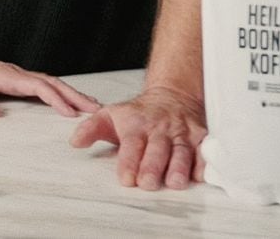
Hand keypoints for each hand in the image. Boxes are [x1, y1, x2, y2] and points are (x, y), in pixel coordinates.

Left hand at [0, 54, 101, 117]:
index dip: (55, 98)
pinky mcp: (13, 80)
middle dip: (73, 95)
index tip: (71, 112)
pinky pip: (41, 85)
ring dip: (70, 93)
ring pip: (48, 82)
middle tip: (96, 108)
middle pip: (50, 81)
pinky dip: (57, 92)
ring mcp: (15, 76)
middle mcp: (14, 73)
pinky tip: (66, 102)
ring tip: (90, 106)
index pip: (36, 86)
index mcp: (4, 75)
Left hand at [67, 84, 206, 190]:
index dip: (129, 161)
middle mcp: (160, 128)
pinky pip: (205, 150)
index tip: (126, 177)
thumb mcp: (110, 114)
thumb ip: (91, 129)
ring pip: (182, 150)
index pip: (132, 143)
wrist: (172, 95)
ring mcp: (182, 132)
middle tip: (147, 183)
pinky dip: (204, 162)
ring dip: (179, 167)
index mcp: (136, 124)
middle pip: (157, 148)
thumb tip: (75, 142)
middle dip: (152, 166)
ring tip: (175, 182)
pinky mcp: (200, 137)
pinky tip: (200, 174)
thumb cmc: (139, 113)